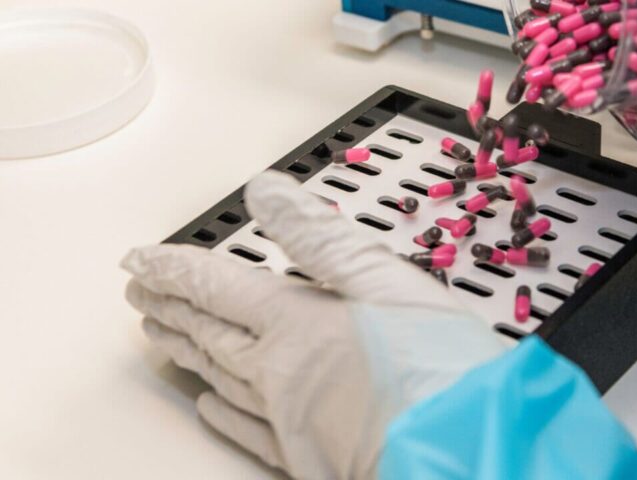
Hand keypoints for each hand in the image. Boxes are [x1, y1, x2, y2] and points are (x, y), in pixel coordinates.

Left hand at [122, 171, 507, 478]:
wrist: (457, 449)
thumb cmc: (434, 370)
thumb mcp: (384, 279)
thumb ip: (320, 235)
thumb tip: (267, 192)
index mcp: (293, 322)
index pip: (215, 285)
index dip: (173, 268)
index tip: (140, 259)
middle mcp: (276, 371)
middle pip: (206, 330)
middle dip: (168, 306)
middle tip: (138, 293)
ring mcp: (285, 417)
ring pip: (217, 376)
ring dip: (185, 349)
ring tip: (158, 335)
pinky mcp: (302, 455)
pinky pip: (243, 429)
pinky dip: (220, 412)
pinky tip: (207, 405)